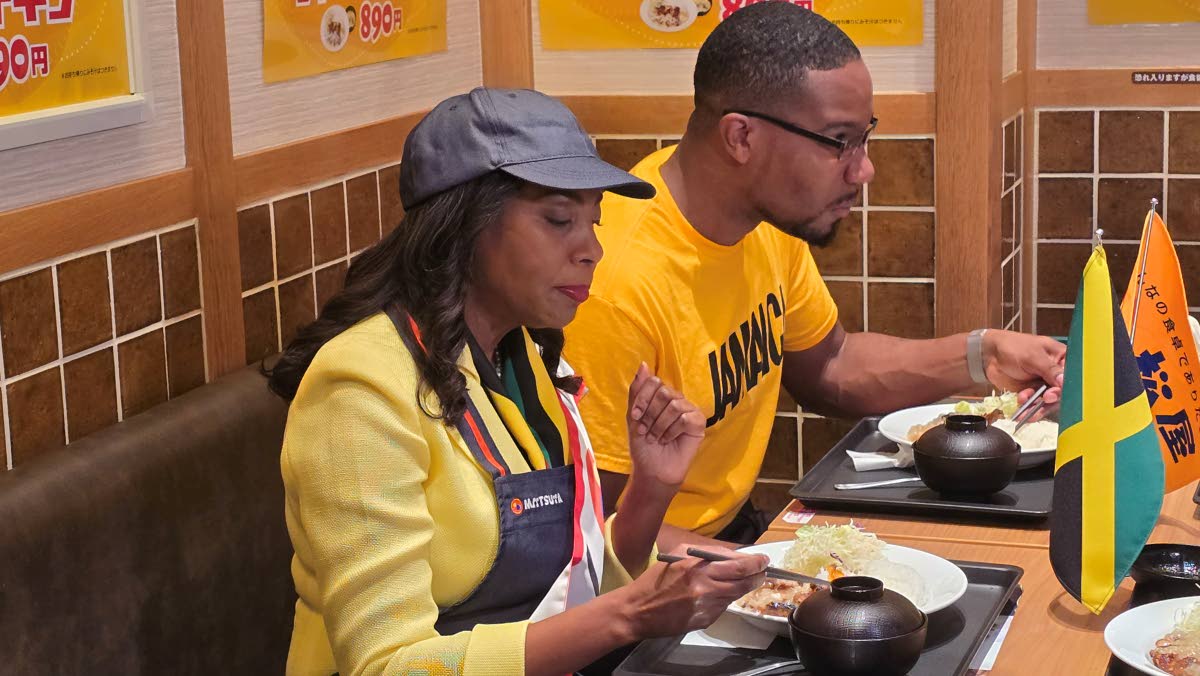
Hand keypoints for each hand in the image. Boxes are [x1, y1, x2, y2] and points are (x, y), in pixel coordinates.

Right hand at [619, 545, 767, 638]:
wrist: (638, 611)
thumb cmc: (656, 580)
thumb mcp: (679, 555)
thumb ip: (706, 553)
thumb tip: (731, 555)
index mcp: (699, 568)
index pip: (739, 565)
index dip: (756, 562)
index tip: (763, 559)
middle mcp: (706, 588)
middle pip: (745, 582)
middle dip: (758, 575)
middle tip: (762, 571)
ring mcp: (707, 606)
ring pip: (736, 595)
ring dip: (742, 587)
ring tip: (741, 580)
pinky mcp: (705, 620)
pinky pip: (722, 607)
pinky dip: (723, 599)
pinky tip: (714, 594)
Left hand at [627, 363, 704, 487]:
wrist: (652, 469)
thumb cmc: (643, 445)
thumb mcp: (633, 416)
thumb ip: (637, 391)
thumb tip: (644, 364)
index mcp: (660, 396)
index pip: (653, 381)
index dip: (642, 399)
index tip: (635, 417)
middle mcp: (676, 399)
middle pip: (664, 392)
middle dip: (650, 414)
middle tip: (646, 431)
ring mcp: (688, 410)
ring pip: (673, 405)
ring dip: (659, 425)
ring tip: (656, 438)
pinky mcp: (698, 423)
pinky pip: (685, 418)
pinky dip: (672, 431)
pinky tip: (668, 439)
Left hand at [982, 330, 1065, 404]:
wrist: (990, 354)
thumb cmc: (1013, 347)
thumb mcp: (1032, 356)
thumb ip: (1049, 369)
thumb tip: (1064, 382)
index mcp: (1062, 358)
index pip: (1071, 375)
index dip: (1066, 386)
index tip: (1057, 392)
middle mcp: (1057, 373)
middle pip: (1062, 391)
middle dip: (1052, 398)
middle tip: (1045, 399)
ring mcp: (1045, 384)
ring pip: (1048, 401)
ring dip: (1039, 407)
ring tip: (1028, 410)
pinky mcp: (1033, 392)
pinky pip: (1035, 405)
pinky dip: (1029, 409)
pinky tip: (1021, 409)